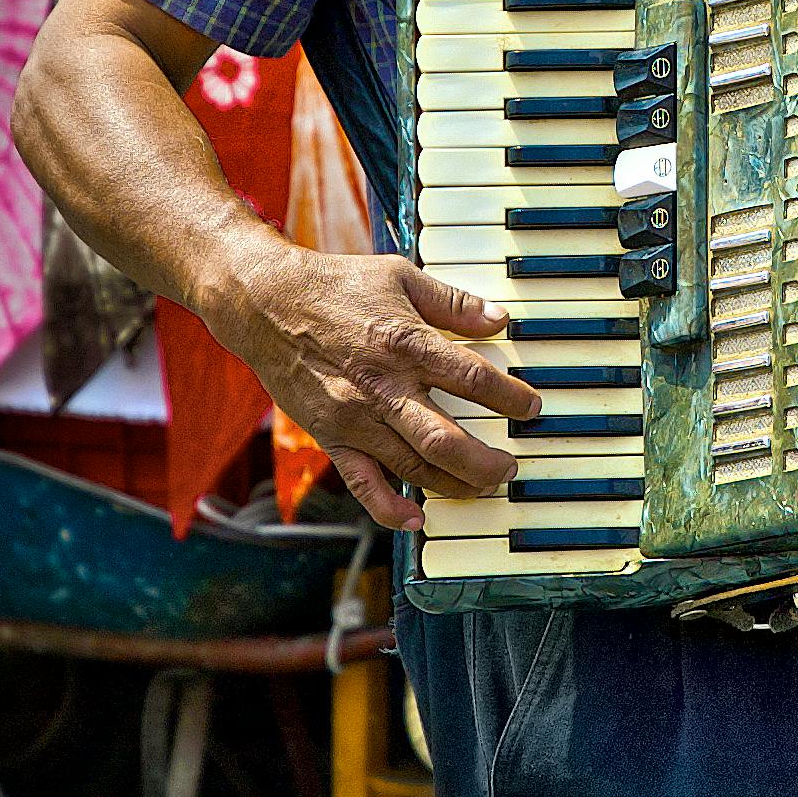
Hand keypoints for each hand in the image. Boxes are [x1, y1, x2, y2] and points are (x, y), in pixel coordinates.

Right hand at [213, 247, 541, 531]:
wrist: (266, 304)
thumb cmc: (335, 286)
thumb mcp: (401, 276)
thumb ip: (452, 302)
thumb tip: (498, 319)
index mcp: (407, 343)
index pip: (474, 379)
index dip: (511, 398)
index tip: (531, 407)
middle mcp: (384, 387)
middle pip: (447, 439)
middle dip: (487, 461)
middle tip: (511, 466)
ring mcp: (356, 418)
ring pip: (412, 466)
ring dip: (453, 484)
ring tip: (481, 487)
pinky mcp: (331, 437)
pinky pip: (361, 483)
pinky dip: (389, 508)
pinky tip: (416, 519)